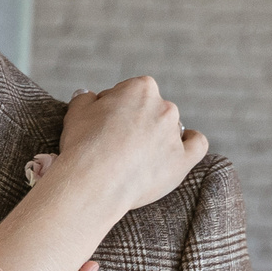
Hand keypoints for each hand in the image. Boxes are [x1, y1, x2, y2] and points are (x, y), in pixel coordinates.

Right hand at [49, 77, 207, 211]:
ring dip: (157, 135)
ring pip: (170, 127)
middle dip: (136, 121)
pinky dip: (189, 143)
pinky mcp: (183, 159)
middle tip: (115, 143)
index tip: (102, 124)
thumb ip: (85, 99)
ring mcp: (175, 133)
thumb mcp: (75, 113)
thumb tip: (88, 95)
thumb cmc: (83, 145)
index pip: (128, 92)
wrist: (95, 182)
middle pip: (151, 109)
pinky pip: (196, 145)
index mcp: (141, 88)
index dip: (113, 108)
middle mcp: (164, 106)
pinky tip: (181, 147)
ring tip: (135, 156)